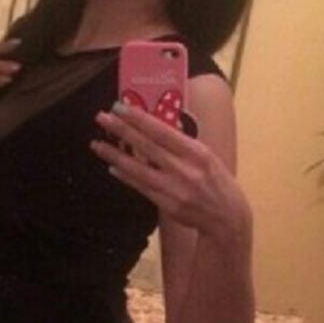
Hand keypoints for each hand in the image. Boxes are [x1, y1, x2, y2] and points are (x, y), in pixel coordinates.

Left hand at [90, 101, 248, 240]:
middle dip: (122, 130)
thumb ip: (183, 141)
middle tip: (101, 118)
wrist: (226, 216)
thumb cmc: (216, 180)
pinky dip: (125, 176)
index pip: (162, 130)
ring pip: (138, 169)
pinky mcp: (166, 204)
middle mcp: (184, 169)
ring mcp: (174, 188)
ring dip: (115, 155)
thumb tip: (160, 122)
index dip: (139, 118)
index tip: (120, 107)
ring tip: (97, 144)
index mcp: (196, 151)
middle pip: (147, 147)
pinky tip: (112, 166)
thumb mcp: (206, 155)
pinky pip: (141, 187)